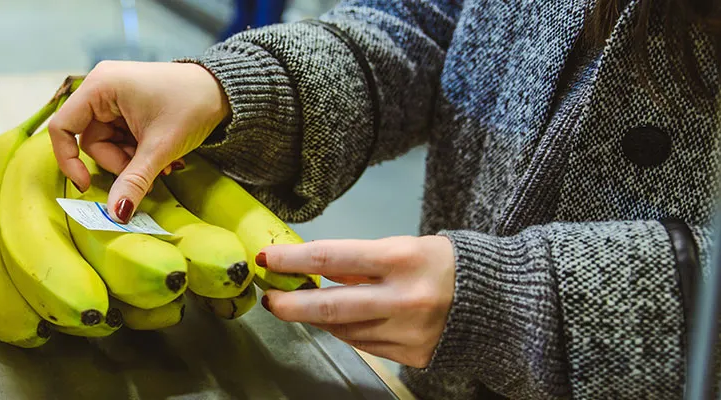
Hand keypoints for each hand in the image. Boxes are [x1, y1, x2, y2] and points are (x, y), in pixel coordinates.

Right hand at [48, 61, 230, 222]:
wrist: (224, 90)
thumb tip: (115, 215)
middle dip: (119, 163)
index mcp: (101, 86)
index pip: (63, 128)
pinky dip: (137, 152)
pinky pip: (120, 138)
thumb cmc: (192, 105)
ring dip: (132, 161)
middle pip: (90, 141)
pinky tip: (162, 156)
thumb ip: (133, 181)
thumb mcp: (160, 148)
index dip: (69, 160)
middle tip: (150, 171)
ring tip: (164, 163)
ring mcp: (114, 97)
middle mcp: (102, 87)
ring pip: (107, 144)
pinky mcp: (126, 106)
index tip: (87, 186)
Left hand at [257, 235, 456, 367]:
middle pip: (329, 307)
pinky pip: (365, 344)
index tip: (267, 259)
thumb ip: (361, 261)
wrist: (502, 301)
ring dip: (318, 319)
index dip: (292, 261)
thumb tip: (313, 267)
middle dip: (291, 305)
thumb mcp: (405, 248)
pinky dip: (348, 331)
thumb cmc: (447, 265)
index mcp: (401, 259)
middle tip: (271, 300)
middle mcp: (403, 298)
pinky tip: (344, 320)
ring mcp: (408, 332)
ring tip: (306, 306)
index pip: (331, 258)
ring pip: (343, 330)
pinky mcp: (413, 355)